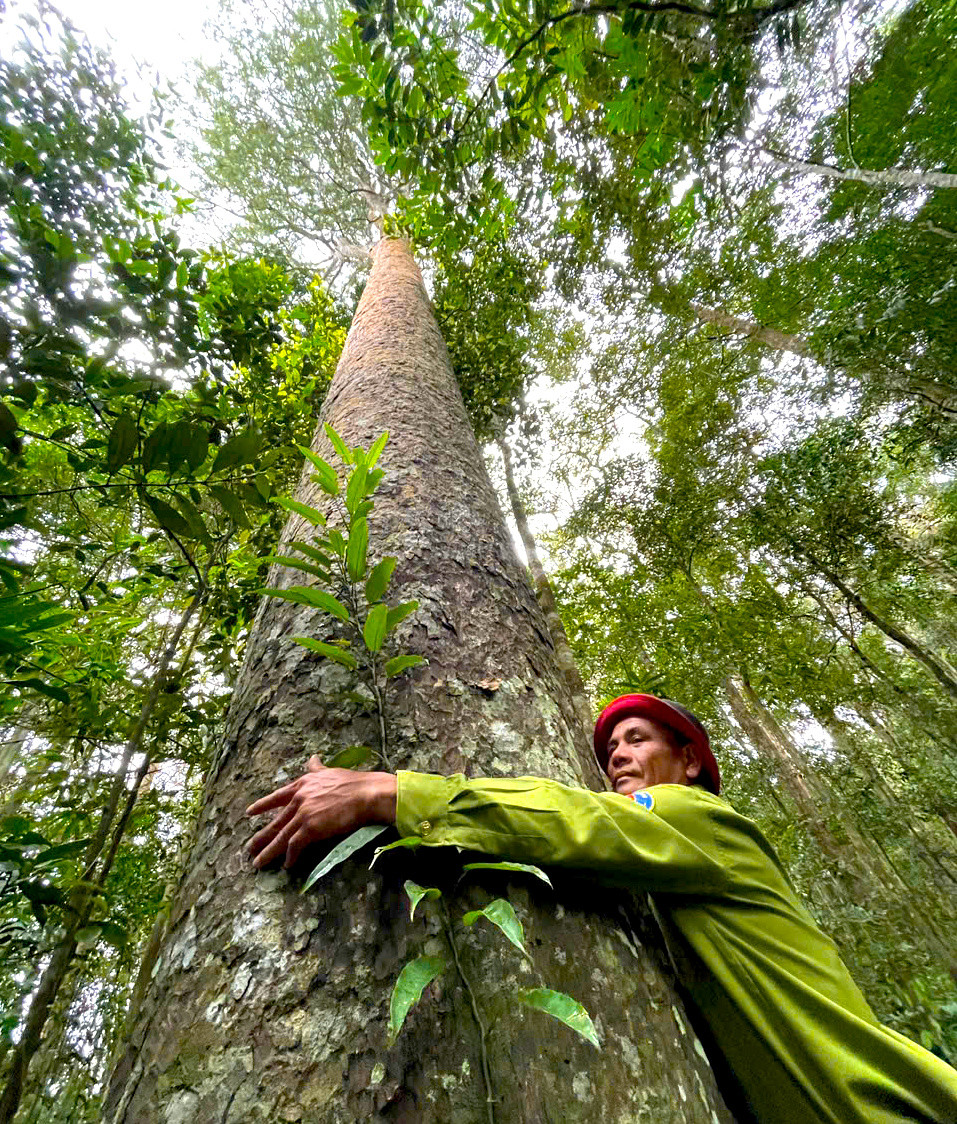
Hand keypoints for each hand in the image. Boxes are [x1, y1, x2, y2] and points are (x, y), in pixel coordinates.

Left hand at [245, 756, 396, 869]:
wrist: (365, 793)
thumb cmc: (352, 782)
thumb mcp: (329, 771)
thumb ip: (317, 768)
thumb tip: (312, 758)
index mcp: (302, 785)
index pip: (277, 796)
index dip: (262, 806)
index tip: (249, 813)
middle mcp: (299, 798)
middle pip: (276, 821)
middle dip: (261, 837)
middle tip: (249, 848)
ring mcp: (303, 813)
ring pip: (281, 836)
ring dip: (269, 851)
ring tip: (258, 863)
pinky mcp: (311, 828)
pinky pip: (295, 845)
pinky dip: (290, 856)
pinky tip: (286, 865)